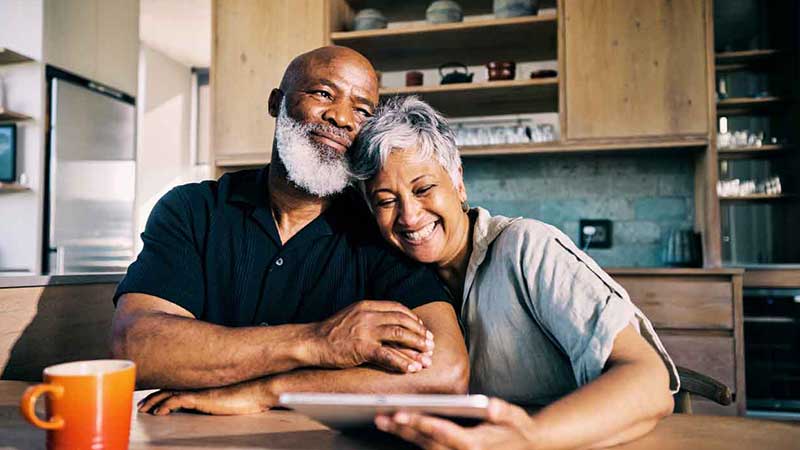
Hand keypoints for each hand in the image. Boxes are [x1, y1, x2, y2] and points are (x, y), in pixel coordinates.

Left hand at [137, 379, 276, 415]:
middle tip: (142, 405)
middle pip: (168, 388)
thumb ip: (219, 397)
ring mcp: (198, 390)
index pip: (178, 384)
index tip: (153, 399)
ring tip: (144, 410)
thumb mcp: (230, 395)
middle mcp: (198, 384)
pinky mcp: (200, 398)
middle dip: (153, 397)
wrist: (259, 389)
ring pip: (168, 394)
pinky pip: (175, 401)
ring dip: (153, 402)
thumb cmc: (250, 393)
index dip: (163, 391)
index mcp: (203, 383)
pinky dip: (164, 406)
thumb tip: (216, 402)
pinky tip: (158, 413)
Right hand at [310, 300, 434, 372]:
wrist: (311, 341)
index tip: (421, 328)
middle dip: (420, 333)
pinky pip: (388, 355)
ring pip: (400, 335)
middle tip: (430, 344)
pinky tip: (411, 369)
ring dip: (416, 346)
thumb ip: (370, 316)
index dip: (413, 319)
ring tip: (427, 357)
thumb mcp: (352, 316)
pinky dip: (402, 362)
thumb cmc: (331, 332)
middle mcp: (368, 315)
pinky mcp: (361, 348)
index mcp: (367, 305)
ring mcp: (365, 331)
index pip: (397, 308)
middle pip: (403, 321)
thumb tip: (391, 324)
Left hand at [375, 398, 534, 449]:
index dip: (419, 422)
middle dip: (402, 430)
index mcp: (474, 445)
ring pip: (424, 448)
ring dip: (403, 436)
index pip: (441, 432)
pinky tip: (399, 430)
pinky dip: (415, 440)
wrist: (527, 448)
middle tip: (381, 417)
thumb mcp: (515, 417)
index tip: (400, 414)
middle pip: (425, 442)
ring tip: (383, 421)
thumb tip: (491, 406)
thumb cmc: (518, 430)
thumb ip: (502, 412)